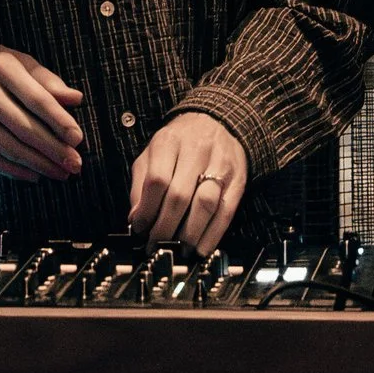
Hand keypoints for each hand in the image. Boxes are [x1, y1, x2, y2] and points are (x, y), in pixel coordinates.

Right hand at [0, 31, 85, 182]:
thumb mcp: (13, 58)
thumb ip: (44, 79)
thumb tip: (75, 99)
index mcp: (1, 66)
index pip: (36, 98)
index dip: (58, 121)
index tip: (77, 139)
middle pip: (22, 127)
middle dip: (52, 149)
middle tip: (74, 164)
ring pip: (5, 145)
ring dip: (36, 164)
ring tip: (59, 173)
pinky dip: (10, 169)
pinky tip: (31, 175)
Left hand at [126, 112, 248, 254]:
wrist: (218, 122)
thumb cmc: (179, 143)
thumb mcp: (152, 154)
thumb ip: (140, 184)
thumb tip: (136, 219)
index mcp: (170, 142)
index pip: (157, 180)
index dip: (147, 210)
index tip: (140, 229)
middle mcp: (196, 151)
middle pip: (180, 195)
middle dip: (166, 227)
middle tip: (156, 246)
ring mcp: (220, 165)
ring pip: (205, 205)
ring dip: (190, 233)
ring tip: (178, 249)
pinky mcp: (237, 180)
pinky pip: (226, 211)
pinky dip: (213, 234)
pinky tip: (201, 247)